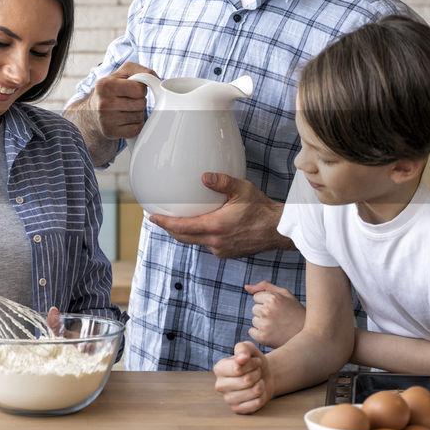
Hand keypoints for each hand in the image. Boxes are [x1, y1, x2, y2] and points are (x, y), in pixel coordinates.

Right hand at [86, 61, 152, 140]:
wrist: (91, 110)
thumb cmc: (112, 89)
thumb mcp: (123, 73)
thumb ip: (143, 71)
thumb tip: (158, 81)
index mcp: (105, 84)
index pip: (139, 90)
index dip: (140, 90)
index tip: (132, 90)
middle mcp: (103, 103)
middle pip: (141, 104)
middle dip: (139, 102)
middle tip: (127, 100)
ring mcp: (105, 120)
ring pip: (139, 117)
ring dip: (137, 113)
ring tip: (125, 110)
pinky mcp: (110, 132)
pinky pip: (136, 130)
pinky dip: (135, 125)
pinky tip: (125, 121)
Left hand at [148, 173, 289, 257]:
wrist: (277, 229)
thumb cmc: (261, 208)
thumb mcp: (242, 190)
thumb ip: (222, 182)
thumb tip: (204, 176)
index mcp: (215, 227)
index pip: (182, 227)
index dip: (165, 223)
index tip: (152, 217)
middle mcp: (215, 242)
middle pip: (183, 238)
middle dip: (168, 228)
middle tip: (157, 219)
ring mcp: (220, 250)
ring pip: (194, 242)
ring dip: (183, 233)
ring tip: (174, 221)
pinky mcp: (226, 253)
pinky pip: (206, 244)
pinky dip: (198, 236)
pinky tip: (198, 226)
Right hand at [212, 341, 272, 414]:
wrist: (263, 376)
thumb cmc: (253, 362)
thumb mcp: (249, 349)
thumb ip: (243, 349)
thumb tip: (242, 358)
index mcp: (219, 369)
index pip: (238, 369)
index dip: (252, 364)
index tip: (254, 362)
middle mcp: (220, 385)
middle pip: (247, 380)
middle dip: (257, 374)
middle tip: (257, 372)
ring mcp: (228, 399)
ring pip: (254, 392)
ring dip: (261, 384)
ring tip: (257, 381)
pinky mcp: (237, 410)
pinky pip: (257, 403)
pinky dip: (262, 396)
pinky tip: (258, 393)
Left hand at [246, 281, 304, 348]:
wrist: (309, 336)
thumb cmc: (296, 312)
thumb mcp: (285, 295)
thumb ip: (265, 287)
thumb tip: (246, 287)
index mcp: (272, 298)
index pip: (256, 297)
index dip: (268, 302)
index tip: (279, 308)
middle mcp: (267, 310)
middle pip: (255, 309)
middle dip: (265, 312)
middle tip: (280, 318)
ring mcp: (264, 325)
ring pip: (254, 320)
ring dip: (263, 323)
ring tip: (279, 326)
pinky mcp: (262, 337)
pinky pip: (252, 332)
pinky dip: (260, 333)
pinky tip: (273, 334)